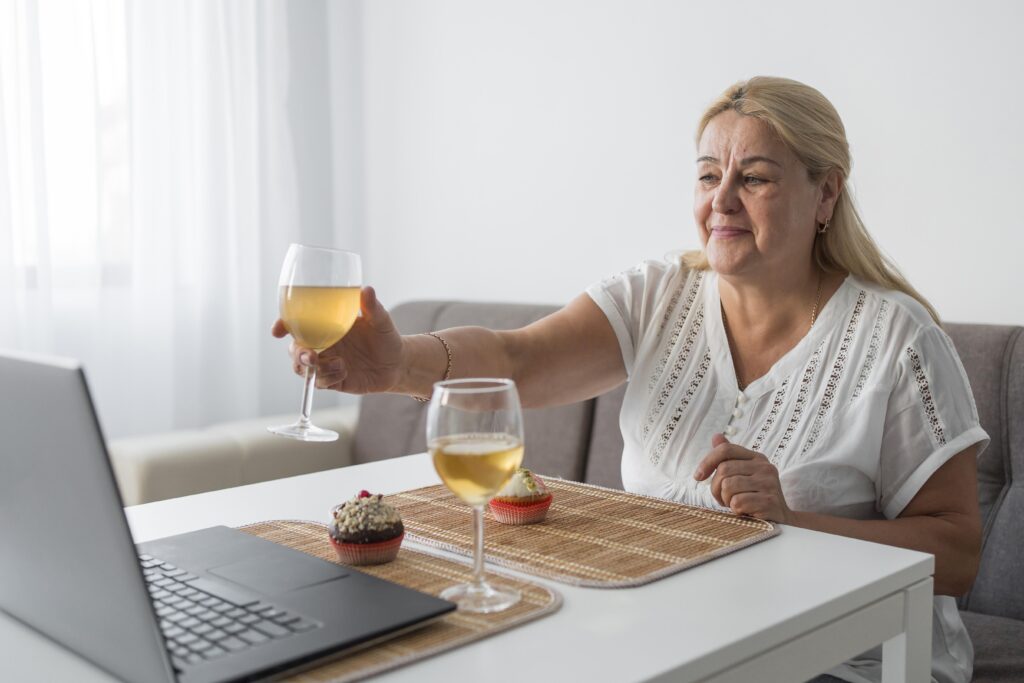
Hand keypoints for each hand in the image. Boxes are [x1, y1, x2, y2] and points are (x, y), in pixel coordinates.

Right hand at [271, 286, 404, 393]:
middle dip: (297, 354)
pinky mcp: (333, 380)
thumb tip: (366, 289)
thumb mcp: (381, 320)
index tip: (277, 330)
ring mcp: (326, 363)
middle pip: (295, 349)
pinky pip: (319, 382)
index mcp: (325, 325)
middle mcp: (322, 344)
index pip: (296, 324)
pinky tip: (345, 371)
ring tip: (339, 364)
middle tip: (312, 356)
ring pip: (303, 368)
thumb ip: (372, 307)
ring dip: (315, 369)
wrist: (397, 364)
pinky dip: (329, 378)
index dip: (282, 325)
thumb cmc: (386, 337)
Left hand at [693, 434, 792, 522]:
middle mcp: (765, 467)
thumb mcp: (743, 475)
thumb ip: (730, 457)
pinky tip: (745, 512)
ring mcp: (769, 484)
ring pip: (728, 486)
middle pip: (723, 469)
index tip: (698, 476)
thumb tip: (716, 436)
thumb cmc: (755, 496)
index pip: (726, 449)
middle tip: (724, 499)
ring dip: (726, 500)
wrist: (781, 520)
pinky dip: (736, 510)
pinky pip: (738, 502)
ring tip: (736, 504)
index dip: (707, 461)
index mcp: (757, 458)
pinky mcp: (769, 501)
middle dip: (716, 488)